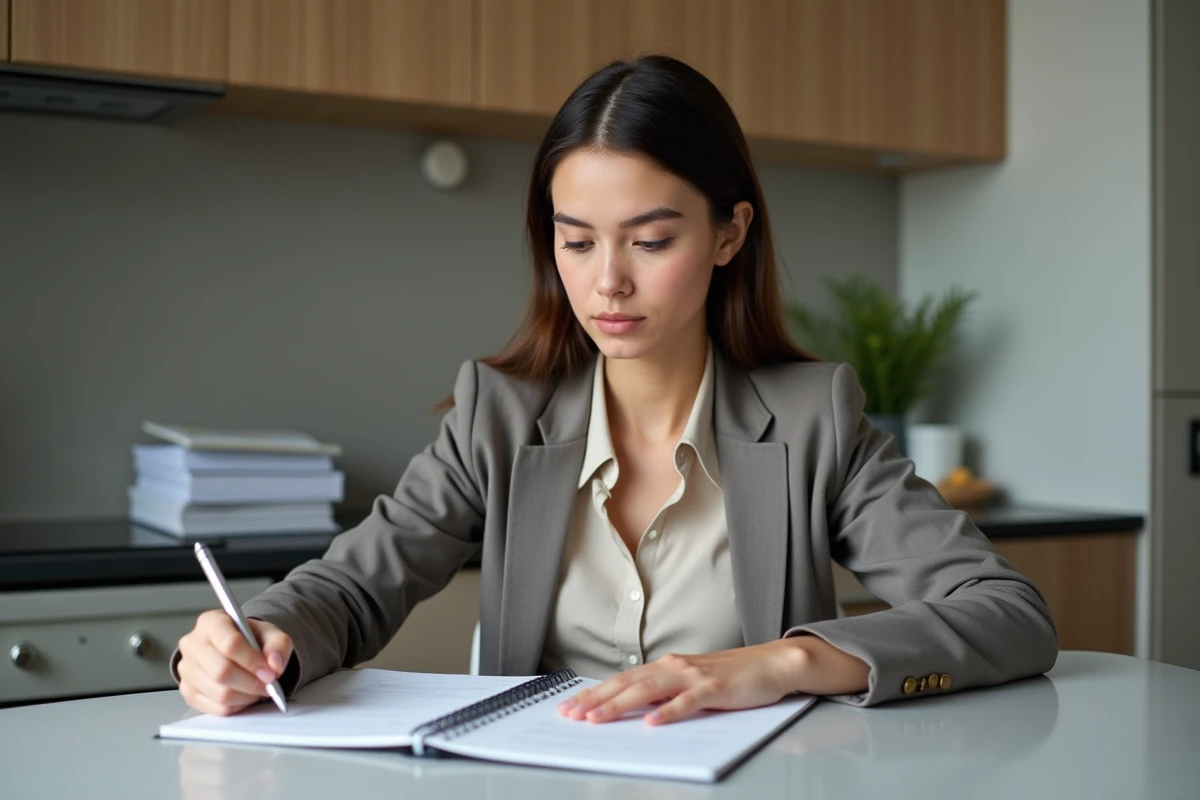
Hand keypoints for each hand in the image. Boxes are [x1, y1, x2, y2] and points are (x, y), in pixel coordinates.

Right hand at [177, 610, 292, 716]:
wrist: (237, 649)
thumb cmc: (250, 639)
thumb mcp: (271, 634)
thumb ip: (278, 646)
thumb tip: (275, 665)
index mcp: (211, 622)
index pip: (230, 644)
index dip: (252, 662)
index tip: (270, 673)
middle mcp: (192, 643)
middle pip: (221, 672)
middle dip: (250, 683)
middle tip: (268, 686)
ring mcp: (186, 669)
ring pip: (219, 693)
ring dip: (246, 696)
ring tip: (258, 689)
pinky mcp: (187, 691)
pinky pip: (215, 707)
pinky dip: (236, 706)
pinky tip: (244, 696)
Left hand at [556, 637, 869, 725]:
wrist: (771, 664)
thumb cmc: (732, 676)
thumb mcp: (692, 682)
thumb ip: (665, 692)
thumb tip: (634, 709)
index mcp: (667, 666)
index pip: (622, 681)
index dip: (594, 693)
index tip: (569, 707)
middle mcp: (675, 667)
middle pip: (627, 684)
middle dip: (595, 700)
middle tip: (570, 715)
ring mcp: (694, 676)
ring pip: (649, 691)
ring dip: (619, 705)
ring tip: (596, 719)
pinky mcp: (716, 688)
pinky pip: (687, 702)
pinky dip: (668, 712)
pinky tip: (651, 723)